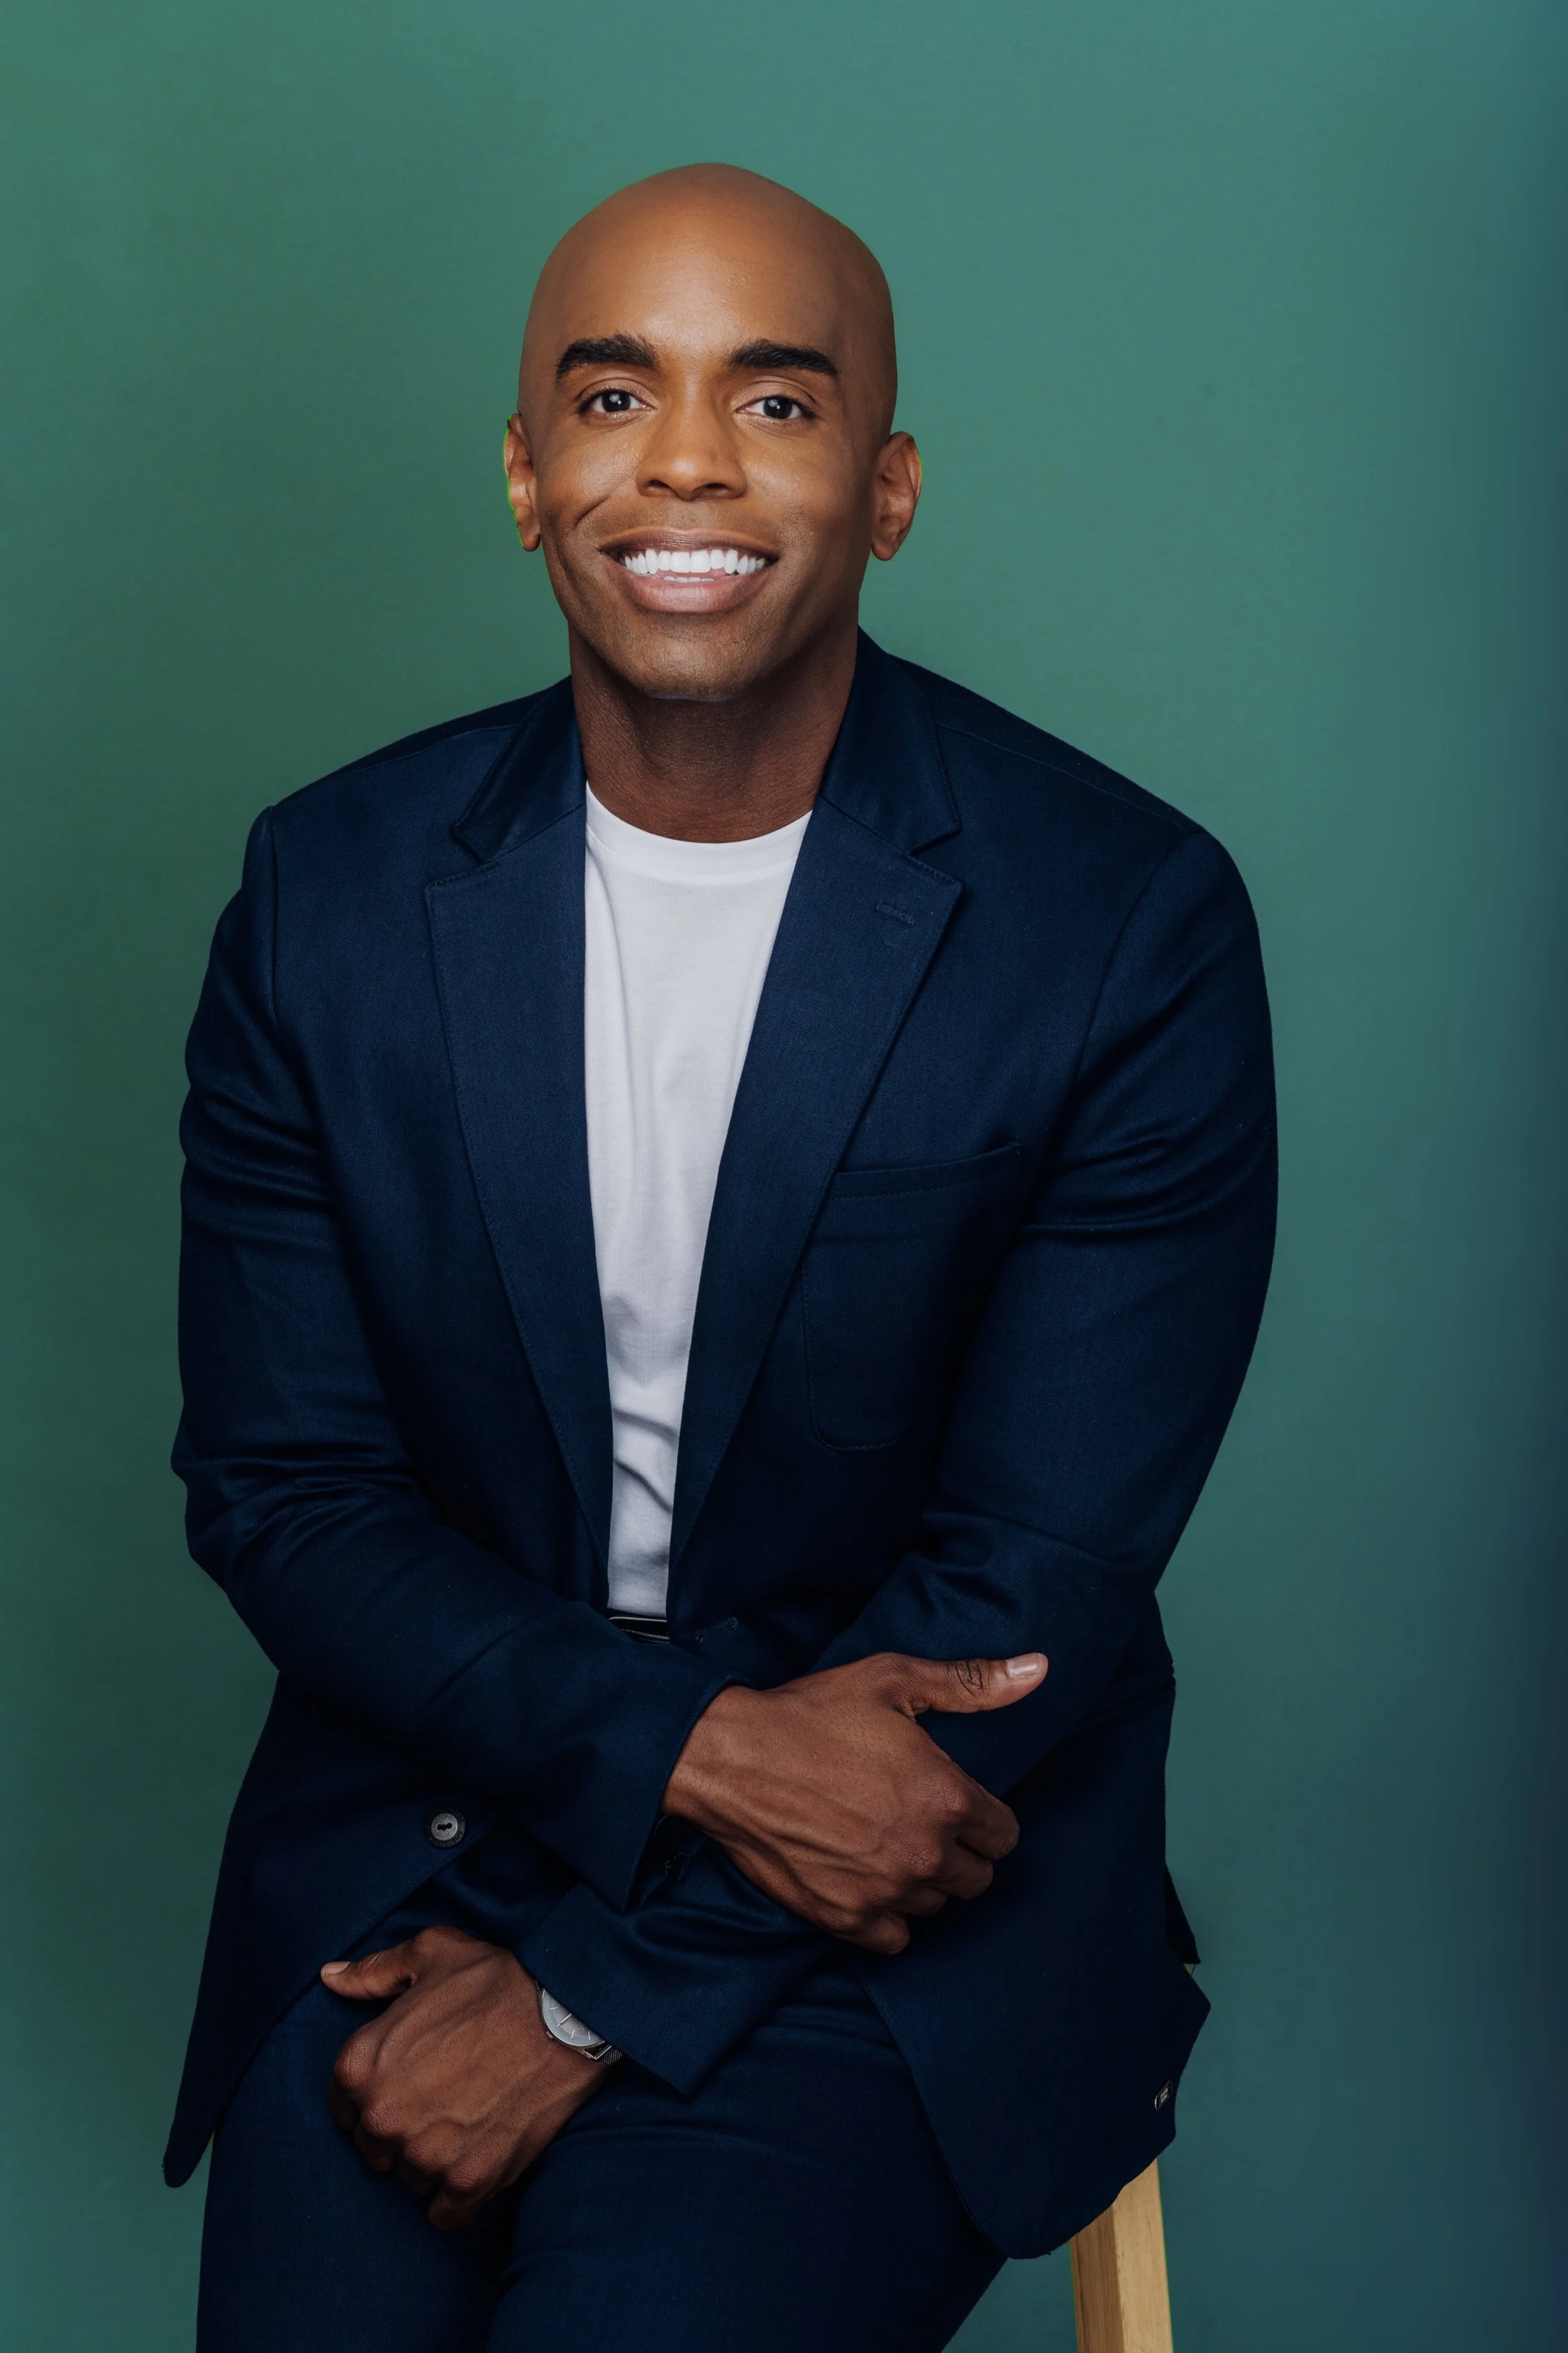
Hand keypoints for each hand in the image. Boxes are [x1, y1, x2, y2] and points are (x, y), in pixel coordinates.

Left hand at [321, 1927, 605, 2227]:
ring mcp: (425, 2154)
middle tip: (440, 2104)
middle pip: (374, 2151)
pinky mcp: (469, 2180)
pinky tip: (477, 2159)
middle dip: (400, 2132)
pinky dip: (458, 2195)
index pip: (343, 2108)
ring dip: (432, 2161)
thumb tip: (330, 1977)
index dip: (374, 2096)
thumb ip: (373, 1972)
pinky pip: (444, 2214)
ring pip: (410, 2179)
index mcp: (361, 2065)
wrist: (566, 2012)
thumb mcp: (430, 1954)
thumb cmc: (496, 1980)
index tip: (404, 2086)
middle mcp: (383, 2117)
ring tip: (467, 2125)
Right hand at [663, 1650, 1045, 1953]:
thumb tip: (1040, 1669)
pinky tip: (866, 1878)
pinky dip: (886, 1915)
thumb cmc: (811, 1714)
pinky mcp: (844, 1918)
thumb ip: (972, 1683)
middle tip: (919, 1821)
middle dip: (958, 1852)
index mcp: (947, 1797)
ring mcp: (885, 1891)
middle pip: (976, 1878)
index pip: (1004, 1835)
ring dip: (922, 1881)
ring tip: (886, 1843)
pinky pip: (895, 1939)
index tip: (955, 1803)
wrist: (731, 1757)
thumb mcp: (893, 1681)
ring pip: (935, 1907)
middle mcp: (925, 1853)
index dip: (983, 1818)